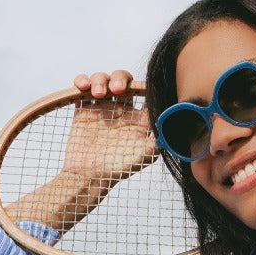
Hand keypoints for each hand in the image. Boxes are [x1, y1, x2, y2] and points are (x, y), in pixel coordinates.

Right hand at [67, 70, 155, 184]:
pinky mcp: (84, 109)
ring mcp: (102, 108)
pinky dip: (82, 81)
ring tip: (98, 93)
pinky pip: (82, 86)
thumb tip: (173, 123)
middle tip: (117, 89)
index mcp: (138, 118)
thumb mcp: (144, 155)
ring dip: (100, 79)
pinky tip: (83, 88)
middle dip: (120, 78)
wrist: (89, 176)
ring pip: (103, 79)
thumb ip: (159, 139)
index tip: (141, 86)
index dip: (145, 84)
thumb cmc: (118, 169)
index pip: (145, 92)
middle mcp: (122, 110)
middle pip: (124, 80)